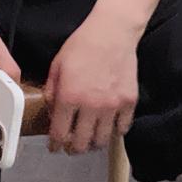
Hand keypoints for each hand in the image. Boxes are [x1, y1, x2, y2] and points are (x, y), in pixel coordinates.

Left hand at [43, 8, 138, 154]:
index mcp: (69, 97)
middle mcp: (91, 106)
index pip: (59, 134)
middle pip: (81, 144)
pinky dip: (115, 131)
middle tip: (71, 147)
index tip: (55, 148)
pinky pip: (122, 128)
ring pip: (102, 141)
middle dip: (73, 149)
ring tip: (90, 138)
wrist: (113, 32)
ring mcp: (112, 106)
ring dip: (93, 143)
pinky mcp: (129, 102)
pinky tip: (109, 126)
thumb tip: (52, 113)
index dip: (55, 145)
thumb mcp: (57, 66)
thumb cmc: (82, 45)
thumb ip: (51, 92)